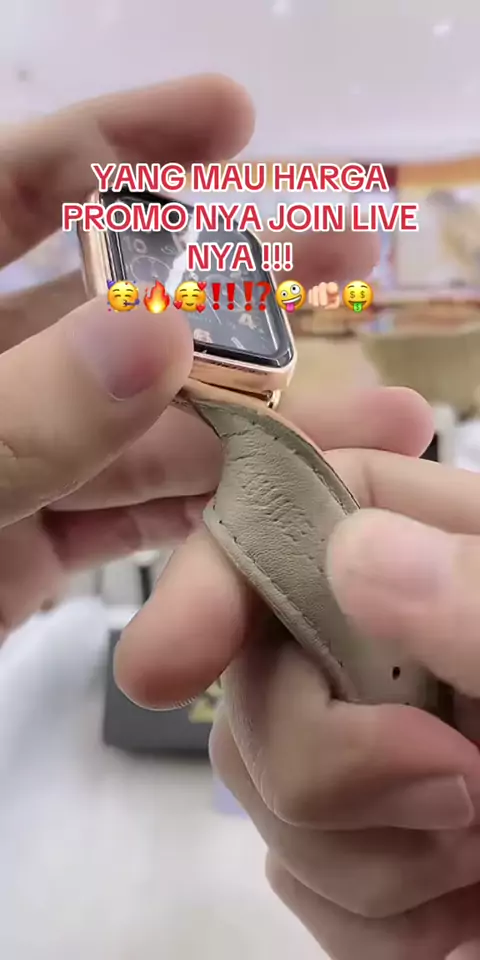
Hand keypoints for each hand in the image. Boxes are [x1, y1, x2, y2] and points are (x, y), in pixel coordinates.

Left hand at [0, 74, 377, 635]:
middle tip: (340, 260)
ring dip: (255, 430)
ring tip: (377, 422)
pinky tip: (292, 501)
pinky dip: (205, 516)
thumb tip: (156, 331)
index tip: (232, 116)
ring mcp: (10, 461)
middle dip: (234, 289)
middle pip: (112, 308)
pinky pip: (128, 518)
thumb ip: (21, 412)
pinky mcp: (30, 548)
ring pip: (143, 430)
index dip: (126, 143)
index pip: (16, 185)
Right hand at [116, 406, 479, 957]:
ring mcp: (377, 742)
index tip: (169, 662)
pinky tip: (457, 917)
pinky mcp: (374, 843)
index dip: (221, 569)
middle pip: (253, 668)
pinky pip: (297, 878)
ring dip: (362, 854)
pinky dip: (370, 918)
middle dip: (325, 757)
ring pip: (261, 786)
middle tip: (460, 796)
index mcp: (450, 556)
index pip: (296, 511)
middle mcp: (392, 638)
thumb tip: (356, 551)